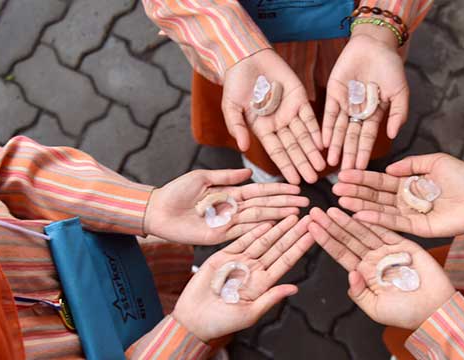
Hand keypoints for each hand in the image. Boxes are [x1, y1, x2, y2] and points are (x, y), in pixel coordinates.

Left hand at [144, 169, 308, 244]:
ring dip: (278, 215)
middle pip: (264, 205)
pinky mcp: (219, 235)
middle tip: (306, 203)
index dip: (278, 190)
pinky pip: (242, 230)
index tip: (296, 188)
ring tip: (297, 213)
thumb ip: (227, 176)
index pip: (260, 191)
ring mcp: (227, 223)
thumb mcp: (203, 177)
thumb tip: (250, 172)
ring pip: (258, 217)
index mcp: (230, 193)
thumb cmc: (176, 192)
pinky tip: (276, 224)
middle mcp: (232, 209)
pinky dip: (259, 227)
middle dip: (285, 203)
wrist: (157, 210)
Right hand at [172, 215, 313, 340]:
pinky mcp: (223, 256)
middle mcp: (254, 270)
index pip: (286, 261)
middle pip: (278, 247)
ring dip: (278, 228)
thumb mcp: (250, 313)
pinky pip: (241, 240)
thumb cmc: (221, 322)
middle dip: (294, 233)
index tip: (313, 234)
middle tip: (309, 218)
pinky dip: (254, 231)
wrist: (194, 319)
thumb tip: (294, 288)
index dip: (300, 247)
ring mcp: (239, 262)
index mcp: (263, 284)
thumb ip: (271, 298)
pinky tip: (267, 222)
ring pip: (263, 241)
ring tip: (292, 215)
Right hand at [222, 49, 325, 183]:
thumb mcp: (231, 107)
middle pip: (293, 148)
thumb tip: (244, 147)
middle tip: (313, 180)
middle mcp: (278, 123)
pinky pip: (310, 117)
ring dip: (312, 151)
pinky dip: (316, 130)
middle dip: (303, 164)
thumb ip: (236, 127)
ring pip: (304, 136)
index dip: (286, 166)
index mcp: (262, 129)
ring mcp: (290, 111)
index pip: (277, 152)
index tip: (295, 181)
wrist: (246, 57)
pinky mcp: (300, 97)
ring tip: (321, 167)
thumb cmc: (235, 83)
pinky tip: (322, 144)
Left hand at [308, 207, 454, 328]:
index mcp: (364, 273)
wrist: (435, 310)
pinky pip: (387, 231)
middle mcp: (373, 259)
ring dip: (347, 221)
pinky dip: (374, 221)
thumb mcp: (375, 309)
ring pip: (364, 232)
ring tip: (331, 209)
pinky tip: (358, 213)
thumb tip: (350, 274)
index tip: (310, 227)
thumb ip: (359, 294)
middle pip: (348, 239)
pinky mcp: (405, 245)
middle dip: (331, 225)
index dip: (325, 240)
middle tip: (315, 212)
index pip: (340, 253)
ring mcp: (388, 250)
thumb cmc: (406, 313)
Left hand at [323, 25, 407, 169]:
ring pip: (339, 129)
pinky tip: (324, 142)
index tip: (361, 169)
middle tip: (344, 174)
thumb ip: (398, 113)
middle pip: (352, 137)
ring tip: (332, 163)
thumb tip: (392, 135)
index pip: (368, 137)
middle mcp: (359, 112)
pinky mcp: (333, 94)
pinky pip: (329, 114)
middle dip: (349, 155)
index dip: (365, 153)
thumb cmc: (391, 67)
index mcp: (375, 114)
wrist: (375, 44)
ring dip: (336, 146)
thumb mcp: (400, 91)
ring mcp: (345, 104)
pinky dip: (327, 128)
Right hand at [332, 153, 463, 237]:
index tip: (343, 174)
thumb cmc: (463, 177)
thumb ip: (412, 163)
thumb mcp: (435, 162)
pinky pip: (395, 223)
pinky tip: (360, 215)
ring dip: (360, 206)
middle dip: (355, 192)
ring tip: (341, 201)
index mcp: (409, 184)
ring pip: (380, 210)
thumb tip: (390, 167)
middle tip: (334, 189)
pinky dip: (377, 219)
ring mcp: (411, 215)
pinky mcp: (419, 228)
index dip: (362, 178)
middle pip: (375, 196)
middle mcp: (406, 200)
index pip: (380, 181)